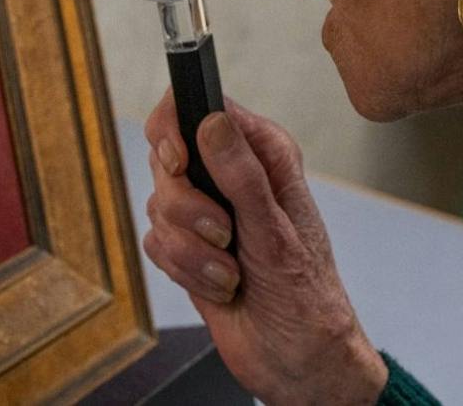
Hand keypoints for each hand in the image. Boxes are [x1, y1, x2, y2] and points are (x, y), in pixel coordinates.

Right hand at [143, 92, 387, 405]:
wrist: (296, 357)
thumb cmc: (305, 295)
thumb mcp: (276, 231)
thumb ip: (242, 174)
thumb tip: (211, 122)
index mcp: (263, 154)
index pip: (201, 106)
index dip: (175, 129)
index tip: (178, 161)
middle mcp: (231, 174)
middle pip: (166, 157)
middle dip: (188, 207)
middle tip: (223, 234)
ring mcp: (206, 211)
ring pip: (159, 204)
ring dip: (192, 250)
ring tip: (230, 271)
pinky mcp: (187, 246)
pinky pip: (156, 242)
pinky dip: (185, 269)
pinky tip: (220, 285)